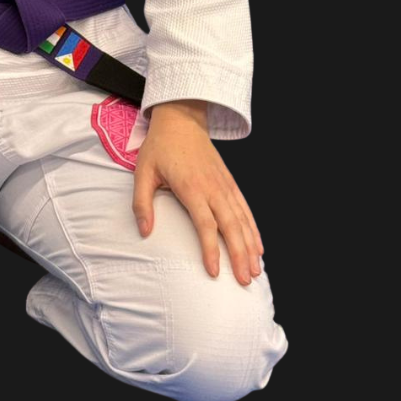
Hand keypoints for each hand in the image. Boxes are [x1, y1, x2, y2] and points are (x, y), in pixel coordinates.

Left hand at [132, 105, 263, 285]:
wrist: (181, 119)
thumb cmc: (159, 148)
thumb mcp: (142, 172)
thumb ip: (142, 202)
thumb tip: (144, 231)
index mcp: (192, 187)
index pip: (205, 224)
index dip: (211, 249)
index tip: (214, 272)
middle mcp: (213, 188)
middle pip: (231, 226)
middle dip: (239, 255)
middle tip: (244, 281)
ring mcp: (224, 185)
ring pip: (242, 220)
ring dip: (250, 246)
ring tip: (255, 271)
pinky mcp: (230, 182)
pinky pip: (245, 209)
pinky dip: (254, 230)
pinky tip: (259, 248)